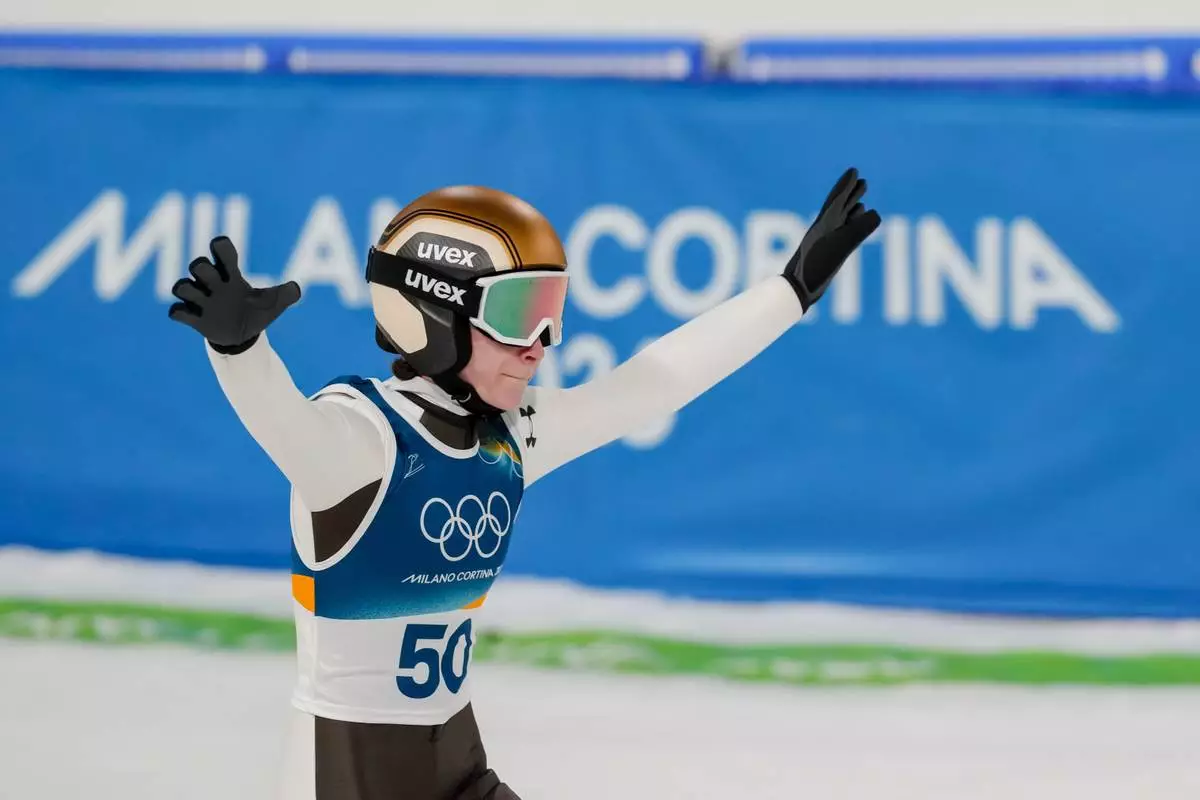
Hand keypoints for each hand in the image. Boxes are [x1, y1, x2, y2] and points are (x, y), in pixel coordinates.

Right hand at [168, 237, 300, 353]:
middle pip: (197, 264)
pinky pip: (176, 312)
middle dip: (203, 270)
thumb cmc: (255, 312)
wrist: (243, 336)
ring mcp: (201, 301)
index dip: (221, 246)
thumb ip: (287, 294)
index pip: (221, 249)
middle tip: (217, 284)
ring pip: (180, 285)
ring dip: (189, 290)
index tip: (227, 253)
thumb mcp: (274, 304)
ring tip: (205, 302)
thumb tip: (296, 289)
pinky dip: (181, 313)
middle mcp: (213, 284)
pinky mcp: (194, 319)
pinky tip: (196, 318)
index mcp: (231, 275)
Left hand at [782, 167, 881, 311]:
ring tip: (861, 203)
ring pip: (840, 221)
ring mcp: (825, 242)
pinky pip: (841, 235)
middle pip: (839, 207)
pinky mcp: (828, 254)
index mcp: (823, 224)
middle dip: (850, 194)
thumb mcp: (840, 249)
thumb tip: (876, 213)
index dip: (845, 185)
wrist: (796, 290)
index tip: (853, 171)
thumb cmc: (815, 269)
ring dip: (851, 209)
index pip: (836, 199)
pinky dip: (850, 228)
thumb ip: (858, 231)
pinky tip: (853, 230)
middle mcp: (824, 230)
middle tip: (861, 181)